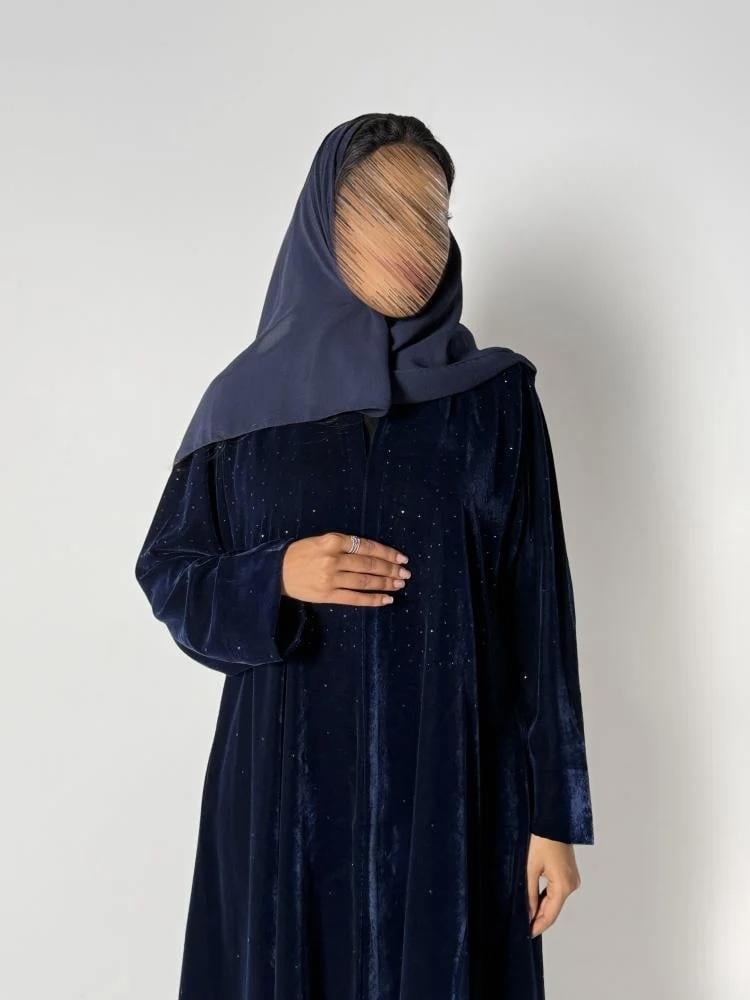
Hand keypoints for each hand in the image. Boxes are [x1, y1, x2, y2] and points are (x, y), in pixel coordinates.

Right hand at [281, 532, 410, 606]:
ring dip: (385, 583)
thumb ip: (344, 544)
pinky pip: (355, 598)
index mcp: (333, 540)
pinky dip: (373, 599)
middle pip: (369, 564)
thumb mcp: (321, 540)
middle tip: (405, 573)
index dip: (387, 552)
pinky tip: (386, 599)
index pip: (367, 546)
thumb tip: (373, 553)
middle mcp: (333, 558)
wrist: (277, 571)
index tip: (402, 557)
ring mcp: (330, 578)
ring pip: (365, 581)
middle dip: (391, 569)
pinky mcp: (327, 595)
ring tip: (399, 584)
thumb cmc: (302, 553)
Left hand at [526, 834, 581, 937]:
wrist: (553, 821)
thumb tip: (529, 914)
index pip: (550, 914)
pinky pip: (558, 891)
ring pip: (555, 900)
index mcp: (564, 886)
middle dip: (539, 918)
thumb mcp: (530, 868)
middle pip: (554, 908)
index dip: (538, 926)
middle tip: (524, 926)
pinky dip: (547, 897)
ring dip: (542, 907)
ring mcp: (572, 879)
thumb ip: (530, 894)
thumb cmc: (541, 841)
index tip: (527, 934)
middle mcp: (572, 884)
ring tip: (527, 915)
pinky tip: (536, 900)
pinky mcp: (569, 873)